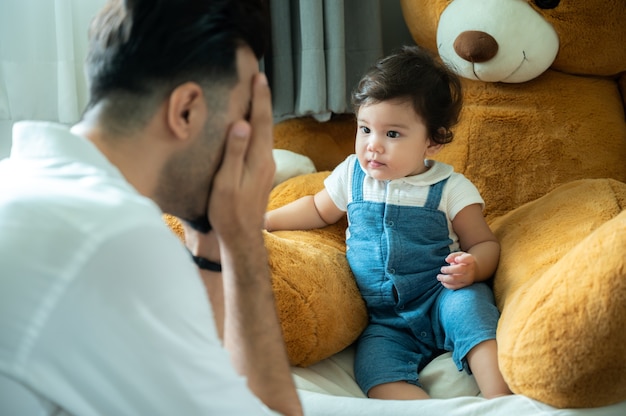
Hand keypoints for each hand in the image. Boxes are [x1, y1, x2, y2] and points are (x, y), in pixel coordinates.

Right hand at [208, 72, 274, 256]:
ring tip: (254, 95)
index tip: (259, 77)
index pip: (260, 121)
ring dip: (260, 113)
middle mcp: (266, 160)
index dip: (259, 98)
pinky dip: (257, 128)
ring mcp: (266, 167)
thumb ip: (234, 153)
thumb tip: (241, 124)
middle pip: (265, 124)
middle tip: (258, 78)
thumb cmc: (229, 212)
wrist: (243, 238)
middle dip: (262, 100)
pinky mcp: (261, 173)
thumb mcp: (226, 183)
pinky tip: (250, 125)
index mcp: (258, 159)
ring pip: (264, 133)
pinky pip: (260, 143)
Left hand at [437, 252, 475, 289]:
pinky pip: (455, 287)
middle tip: (442, 269)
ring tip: (439, 277)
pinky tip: (442, 281)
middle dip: (448, 270)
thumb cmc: (464, 261)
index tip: (456, 259)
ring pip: (455, 280)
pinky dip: (447, 285)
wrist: (473, 271)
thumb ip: (453, 255)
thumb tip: (447, 260)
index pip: (468, 259)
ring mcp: (468, 278)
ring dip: (445, 279)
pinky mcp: (464, 285)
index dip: (462, 259)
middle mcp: (470, 270)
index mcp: (470, 260)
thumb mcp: (460, 255)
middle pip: (460, 270)